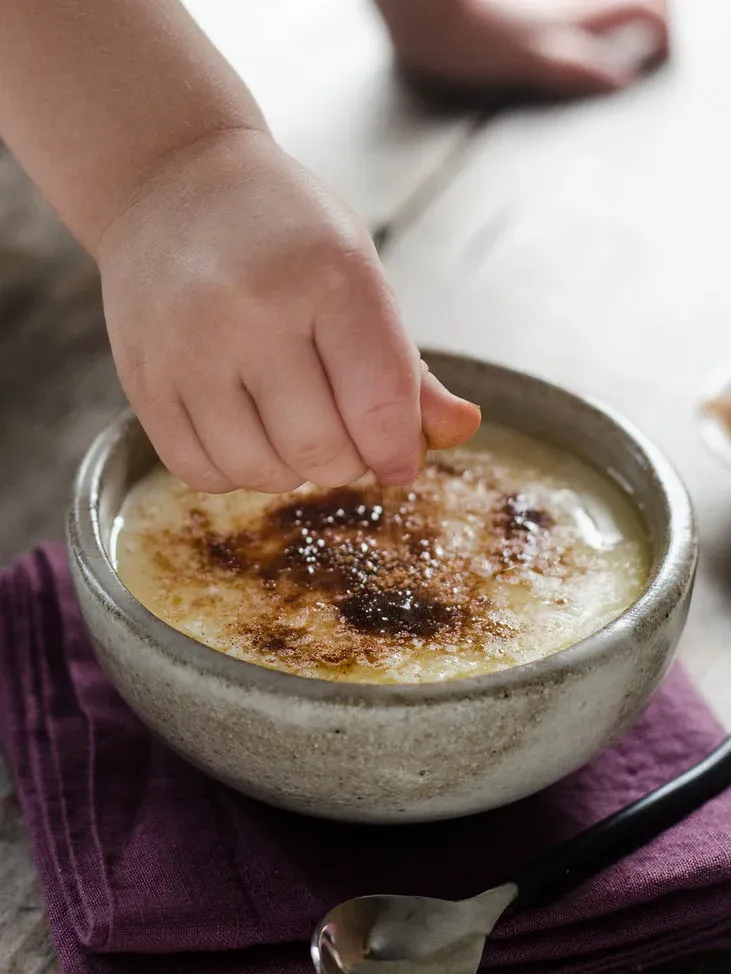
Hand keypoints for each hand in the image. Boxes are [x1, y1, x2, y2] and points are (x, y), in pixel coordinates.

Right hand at [97, 129, 479, 493]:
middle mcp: (252, 312)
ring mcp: (188, 348)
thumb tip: (463, 430)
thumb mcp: (359, 277)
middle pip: (321, 451)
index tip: (398, 460)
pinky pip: (201, 473)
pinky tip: (244, 429)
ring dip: (290, 470)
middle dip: (347, 462)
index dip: (398, 452)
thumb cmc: (283, 235)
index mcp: (330, 277)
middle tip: (343, 434)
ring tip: (290, 425)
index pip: (380, 405)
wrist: (170, 186)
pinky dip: (234, 470)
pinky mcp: (143, 379)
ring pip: (260, 472)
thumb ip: (409, 368)